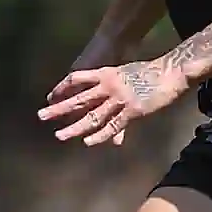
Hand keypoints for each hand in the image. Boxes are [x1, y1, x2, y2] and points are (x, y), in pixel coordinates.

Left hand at [38, 59, 187, 145]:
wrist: (170, 70)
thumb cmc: (150, 70)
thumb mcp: (125, 71)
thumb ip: (112, 80)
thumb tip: (104, 83)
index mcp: (105, 73)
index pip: (76, 79)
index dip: (63, 88)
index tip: (51, 97)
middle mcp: (108, 86)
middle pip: (78, 99)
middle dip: (59, 109)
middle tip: (41, 116)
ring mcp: (119, 99)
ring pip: (92, 116)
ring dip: (75, 127)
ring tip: (59, 136)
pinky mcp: (131, 111)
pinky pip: (112, 125)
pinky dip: (99, 134)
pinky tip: (87, 141)